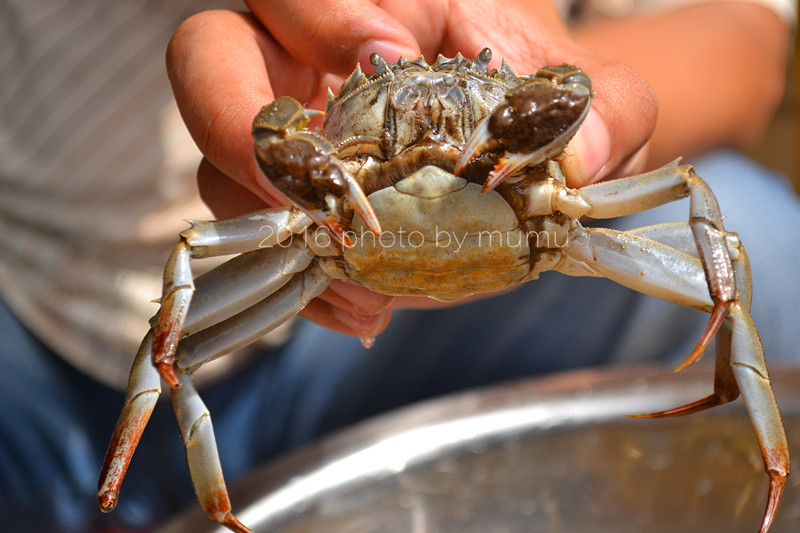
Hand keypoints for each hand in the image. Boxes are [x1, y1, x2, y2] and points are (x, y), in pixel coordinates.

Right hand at [165, 0, 657, 337]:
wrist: (524, 168)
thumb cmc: (543, 110)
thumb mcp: (588, 98)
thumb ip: (602, 109)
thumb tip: (575, 154)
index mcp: (374, 5)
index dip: (324, 17)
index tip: (387, 61)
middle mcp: (307, 65)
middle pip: (209, 57)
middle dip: (236, 117)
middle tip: (309, 183)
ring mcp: (293, 142)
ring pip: (221, 166)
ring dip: (277, 227)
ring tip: (359, 276)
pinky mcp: (297, 212)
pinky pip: (260, 245)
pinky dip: (306, 283)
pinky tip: (364, 307)